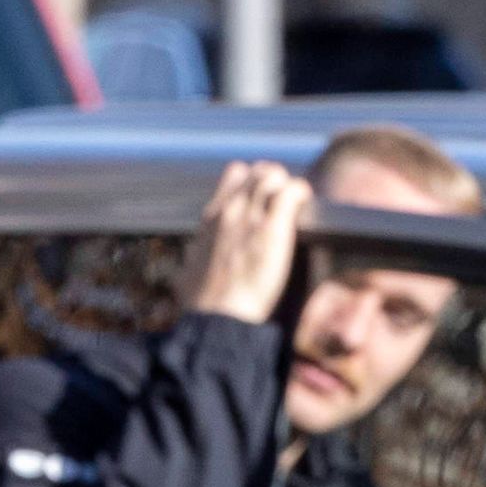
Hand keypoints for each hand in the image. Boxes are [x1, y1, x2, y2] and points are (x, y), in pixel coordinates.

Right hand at [182, 160, 313, 321]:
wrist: (217, 315)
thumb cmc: (203, 303)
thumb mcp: (189, 273)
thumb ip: (194, 264)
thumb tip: (182, 279)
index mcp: (212, 218)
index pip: (234, 174)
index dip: (253, 179)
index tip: (263, 195)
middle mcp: (230, 210)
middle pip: (258, 171)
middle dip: (275, 180)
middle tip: (285, 201)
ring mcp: (250, 216)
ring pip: (273, 174)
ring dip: (288, 185)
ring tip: (296, 204)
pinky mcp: (271, 227)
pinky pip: (292, 190)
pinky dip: (301, 192)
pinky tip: (304, 204)